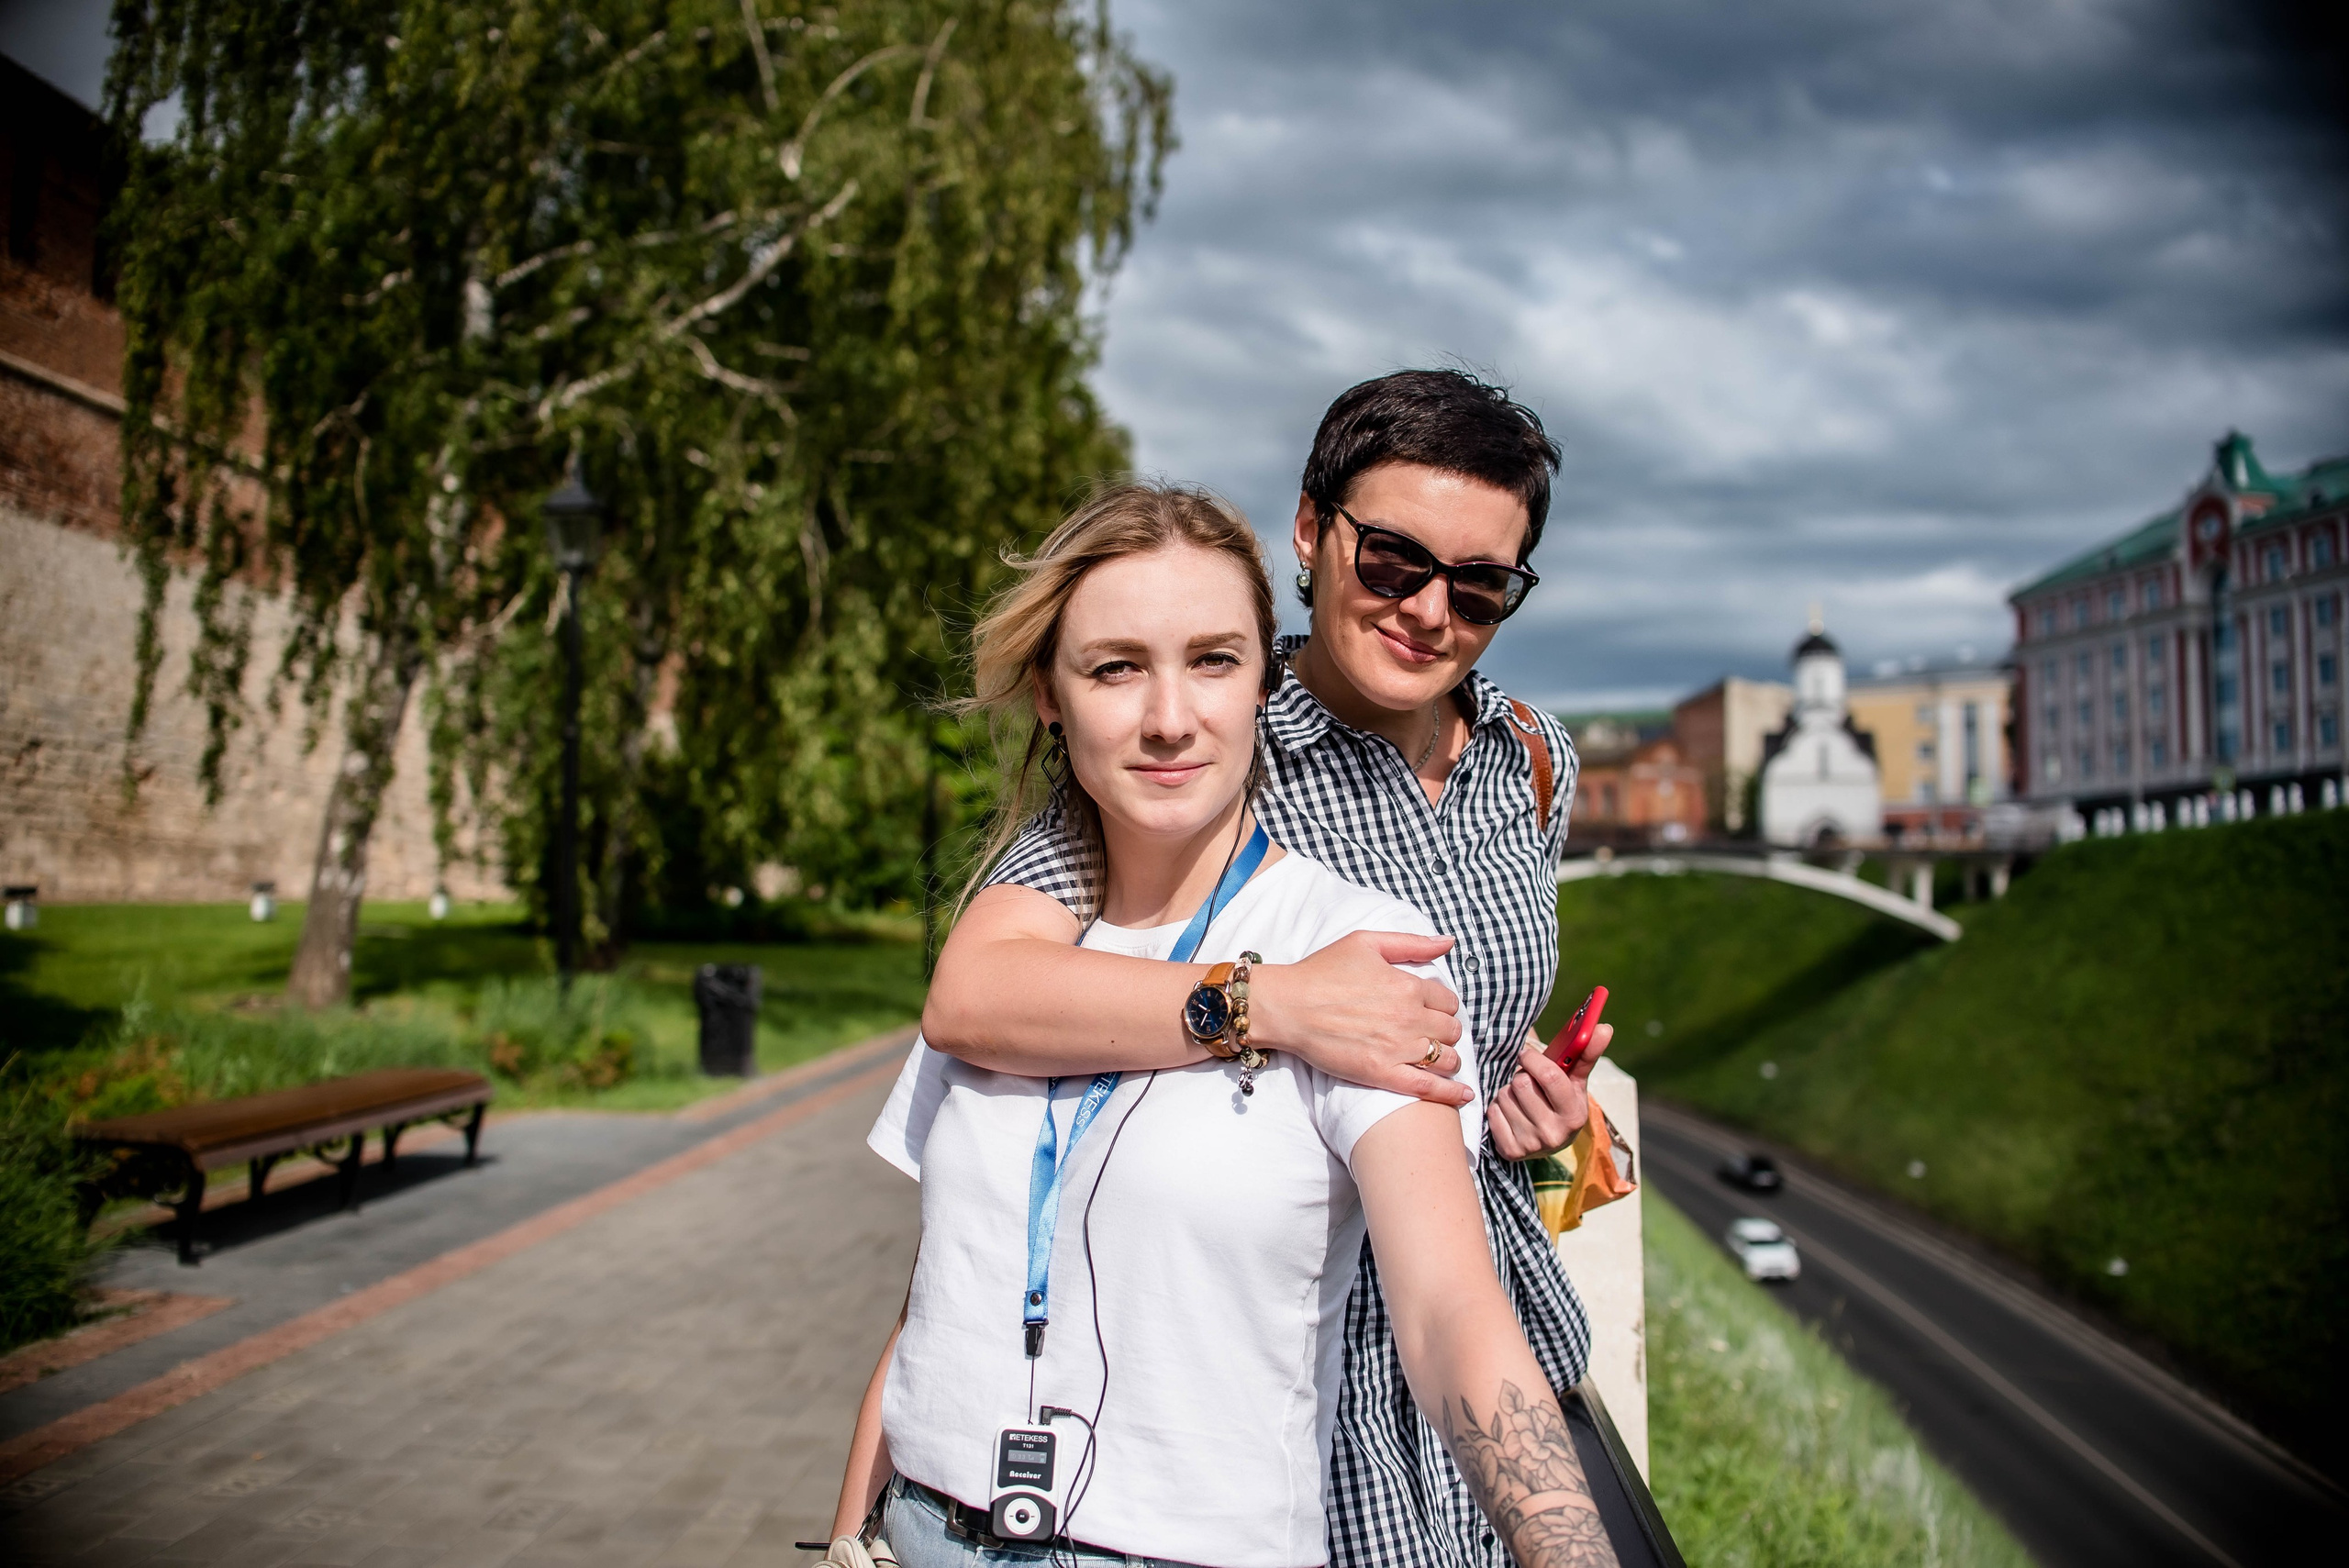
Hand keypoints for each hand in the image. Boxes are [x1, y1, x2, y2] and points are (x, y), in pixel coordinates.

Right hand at [1250, 930, 1471, 1106]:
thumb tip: (1448, 942)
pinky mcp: (1382, 1073)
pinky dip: (1450, 1093)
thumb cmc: (1322, 971)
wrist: (1288, 1006)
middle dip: (1446, 1031)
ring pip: (1445, 1058)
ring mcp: (1397, 1048)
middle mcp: (1409, 1018)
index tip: (1432, 1009)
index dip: (1443, 1005)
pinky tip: (1464, 1095)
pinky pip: (1428, 1087)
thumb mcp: (1366, 943)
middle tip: (1433, 1033)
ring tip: (1440, 1058)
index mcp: (1408, 985)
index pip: (1448, 1000)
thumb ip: (1411, 943)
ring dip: (1448, 1058)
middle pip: (1450, 1030)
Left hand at [1487, 1022, 1613, 1160]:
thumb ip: (1587, 1053)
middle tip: (1528, 1082)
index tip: (1527, 1055)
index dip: (1534, 1059)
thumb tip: (1603, 1028)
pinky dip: (1498, 1108)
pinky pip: (1493, 1113)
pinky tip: (1512, 1113)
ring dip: (1509, 1091)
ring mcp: (1531, 1145)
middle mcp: (1554, 1134)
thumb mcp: (1576, 1081)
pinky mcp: (1509, 1151)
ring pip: (1504, 1096)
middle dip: (1522, 1076)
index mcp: (1574, 1115)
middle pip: (1522, 1084)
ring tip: (1522, 1099)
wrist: (1549, 1140)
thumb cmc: (1562, 1101)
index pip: (1549, 1076)